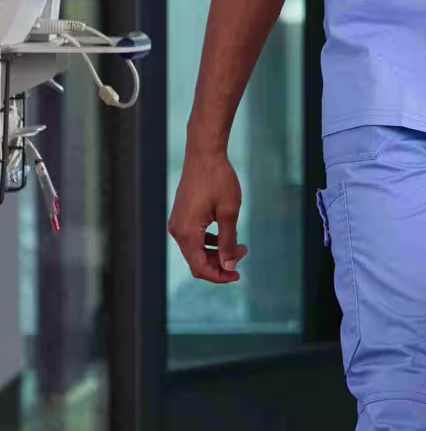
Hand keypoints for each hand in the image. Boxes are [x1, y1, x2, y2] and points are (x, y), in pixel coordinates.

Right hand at [168, 144, 245, 283]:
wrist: (204, 155)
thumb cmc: (218, 180)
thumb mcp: (229, 213)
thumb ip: (228, 242)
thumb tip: (229, 266)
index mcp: (187, 232)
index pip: (199, 267)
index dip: (219, 275)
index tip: (237, 274)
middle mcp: (177, 230)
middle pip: (197, 261)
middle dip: (221, 263)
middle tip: (243, 253)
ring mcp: (177, 223)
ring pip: (195, 250)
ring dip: (216, 252)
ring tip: (240, 245)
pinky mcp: (181, 216)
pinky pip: (193, 238)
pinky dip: (209, 242)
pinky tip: (226, 236)